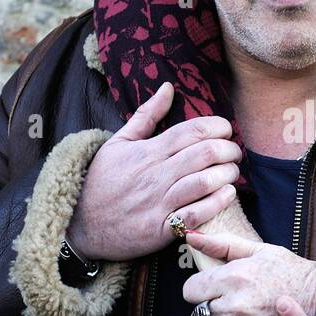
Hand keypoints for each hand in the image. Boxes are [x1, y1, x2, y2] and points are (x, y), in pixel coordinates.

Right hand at [66, 82, 242, 262]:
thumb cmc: (101, 181)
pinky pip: (198, 214)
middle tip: (235, 151)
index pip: (192, 131)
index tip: (225, 129)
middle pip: (205, 153)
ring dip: (228, 174)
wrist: (80, 224)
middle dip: (230, 149)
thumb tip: (168, 87)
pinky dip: (218, 202)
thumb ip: (146, 115)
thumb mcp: (118, 142)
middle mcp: (157, 174)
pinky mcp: (163, 228)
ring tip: (232, 171)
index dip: (217, 126)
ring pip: (206, 182)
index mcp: (149, 151)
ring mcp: (160, 202)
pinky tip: (227, 194)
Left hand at [181, 232, 315, 315]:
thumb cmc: (295, 275)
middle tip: (241, 307)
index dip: (203, 291)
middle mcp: (236, 308)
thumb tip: (189, 236)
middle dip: (216, 311)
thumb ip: (222, 244)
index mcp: (234, 278)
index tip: (218, 292)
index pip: (190, 292)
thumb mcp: (262, 251)